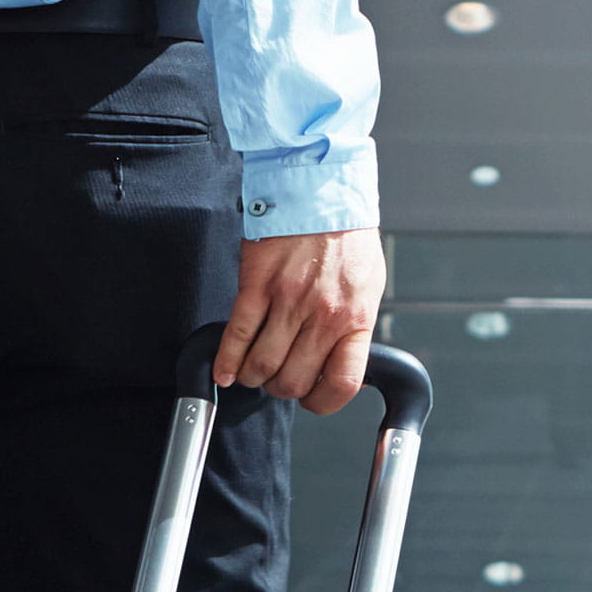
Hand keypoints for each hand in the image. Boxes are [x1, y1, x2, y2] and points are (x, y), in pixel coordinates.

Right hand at [217, 228, 385, 414]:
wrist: (320, 189)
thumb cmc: (345, 234)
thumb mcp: (367, 284)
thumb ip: (354, 324)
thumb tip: (342, 360)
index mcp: (355, 317)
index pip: (342, 383)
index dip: (323, 402)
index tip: (312, 399)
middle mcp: (322, 314)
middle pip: (294, 382)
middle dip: (281, 389)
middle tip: (276, 379)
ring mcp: (288, 301)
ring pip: (262, 366)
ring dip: (253, 377)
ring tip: (252, 371)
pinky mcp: (256, 286)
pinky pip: (237, 336)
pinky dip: (226, 361)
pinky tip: (224, 370)